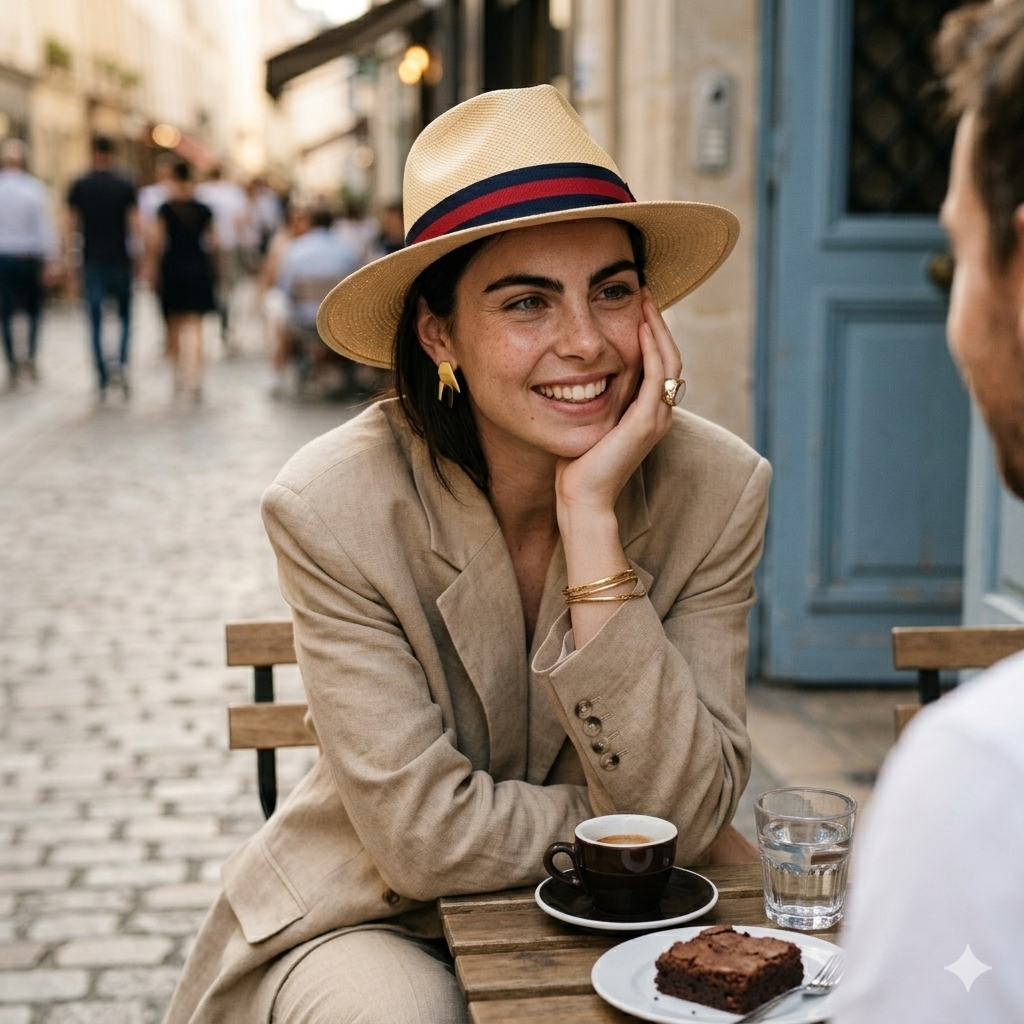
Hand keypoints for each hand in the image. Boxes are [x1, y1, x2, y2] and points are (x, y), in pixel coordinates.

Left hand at [555, 291, 680, 520]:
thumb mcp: (590, 423)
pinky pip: (656, 375)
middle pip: (670, 357)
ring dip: (658, 328)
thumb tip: (578, 375)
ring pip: (669, 361)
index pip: (659, 364)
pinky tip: (640, 327)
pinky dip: (650, 348)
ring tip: (645, 300)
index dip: (651, 333)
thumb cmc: (578, 467)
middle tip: (645, 292)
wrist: (583, 499)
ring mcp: (656, 418)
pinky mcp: (645, 422)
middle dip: (658, 322)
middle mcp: (659, 414)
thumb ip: (596, 400)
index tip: (636, 305)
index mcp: (649, 414)